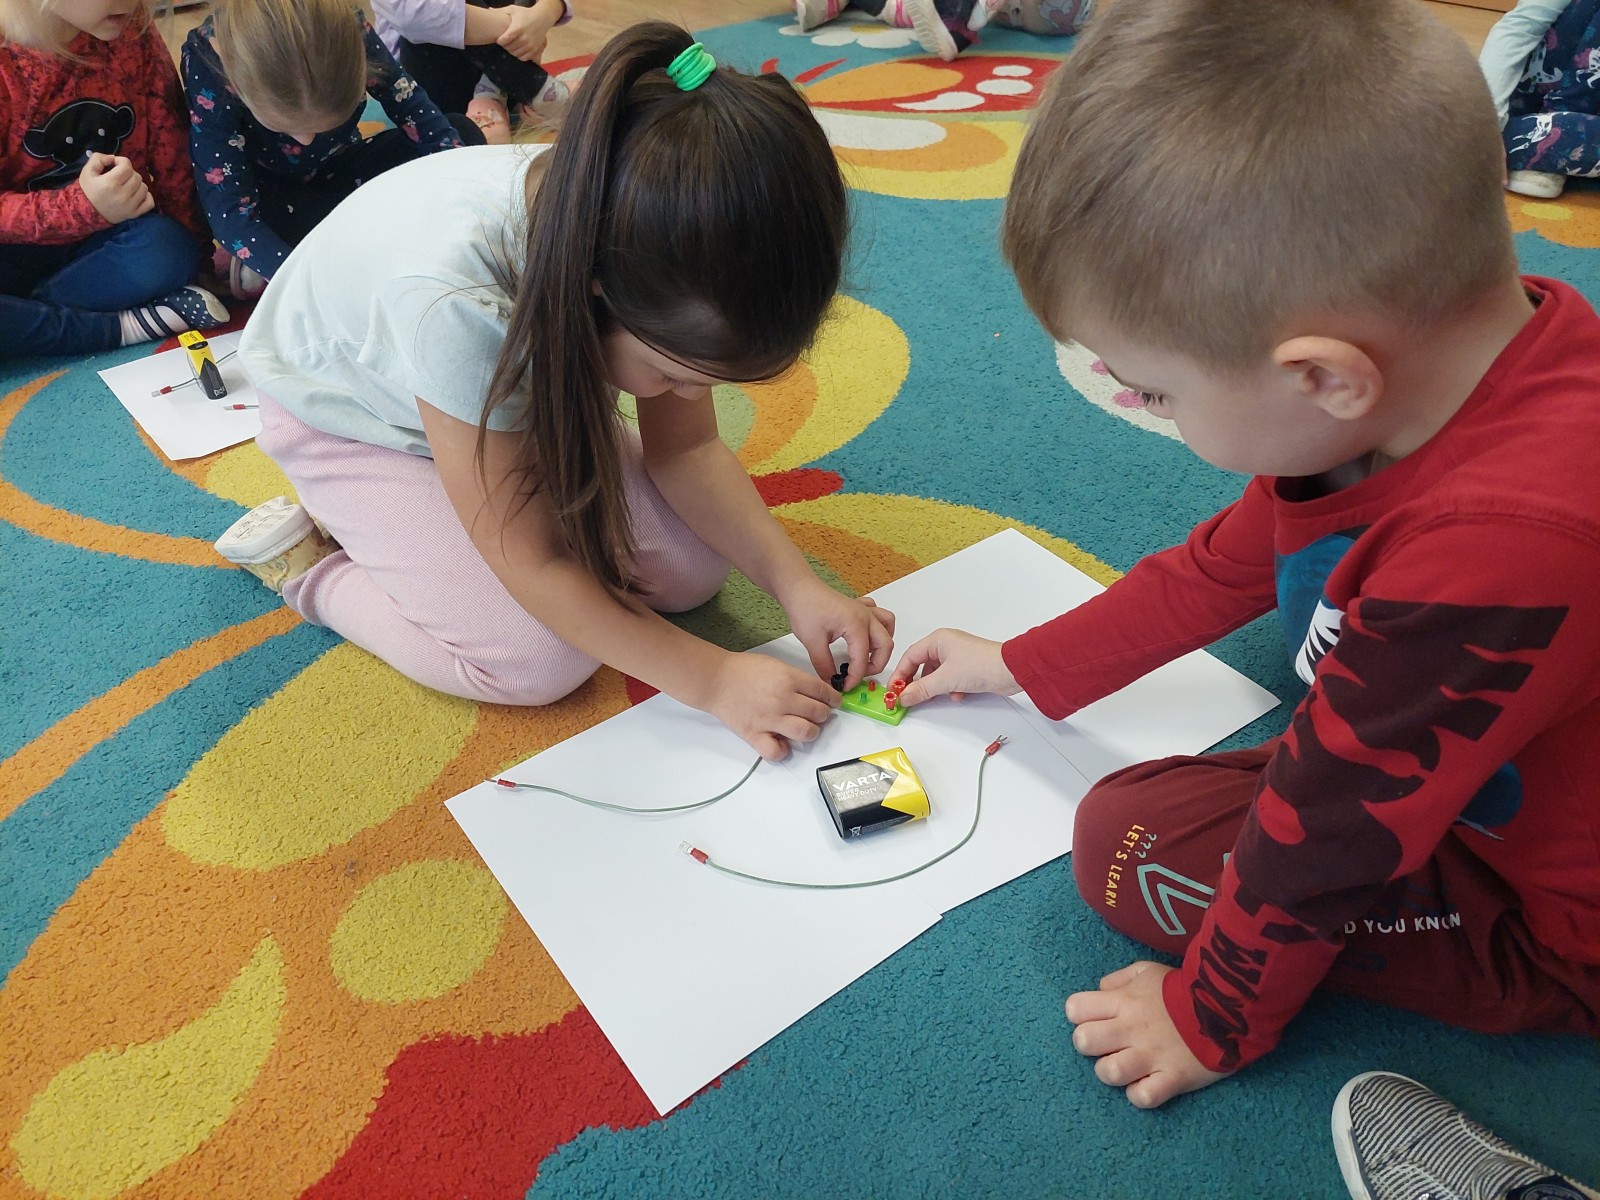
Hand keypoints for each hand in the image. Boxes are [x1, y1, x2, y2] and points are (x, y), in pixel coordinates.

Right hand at [79, 153, 152, 223]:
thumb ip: (98, 159)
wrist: (87, 212)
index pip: (127, 166)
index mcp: (110, 183)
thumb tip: (113, 157)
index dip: (121, 161)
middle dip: (129, 172)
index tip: (115, 165)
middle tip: (120, 176)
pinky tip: (137, 194)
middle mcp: (123, 194)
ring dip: (137, 184)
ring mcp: (131, 206)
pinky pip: (150, 202)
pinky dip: (146, 197)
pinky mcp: (135, 214)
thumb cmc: (88, 190)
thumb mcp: (87, 171)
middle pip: (137, 176)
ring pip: (144, 188)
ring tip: (127, 185)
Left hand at [498, 4, 551, 60]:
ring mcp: (530, 45)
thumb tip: (489, 10)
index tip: (499, 39)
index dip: (500, 41)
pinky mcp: (535, 49)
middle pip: (509, 48)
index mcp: (518, 28)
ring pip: (515, 54)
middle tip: (505, 43)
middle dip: (505, 46)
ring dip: (511, 51)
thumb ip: (501, 11)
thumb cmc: (526, 14)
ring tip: (511, 46)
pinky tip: (518, 50)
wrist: (542, 18)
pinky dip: (519, 55)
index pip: (505, 39)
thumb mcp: (513, 10)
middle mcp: (524, 38)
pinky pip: (524, 58)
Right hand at [703, 651, 837, 761]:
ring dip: (811, 732)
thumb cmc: (744, 669)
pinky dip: (782, 751)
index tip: (834, 702)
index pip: (823, 692)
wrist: (716, 679)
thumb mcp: (776, 665)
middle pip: (819, 713)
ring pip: (806, 733)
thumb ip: (796, 678)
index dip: (833, 698)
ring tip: (805, 728)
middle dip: (823, 714)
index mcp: (789, 679)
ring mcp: (769, 719)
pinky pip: (776, 752)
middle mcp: (783, 700)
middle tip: (818, 714)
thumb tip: (816, 692)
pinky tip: (782, 742)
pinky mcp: (755, 735)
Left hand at [780, 577, 894, 691]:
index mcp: (856, 624)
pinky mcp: (859, 607)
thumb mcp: (812, 642)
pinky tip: (866, 635)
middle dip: (876, 665)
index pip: (862, 658)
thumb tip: (831, 681)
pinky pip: (879, 616)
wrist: (799, 588)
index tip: (845, 686)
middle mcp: (865, 616)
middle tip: (858, 676)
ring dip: (882, 645)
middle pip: (885, 645)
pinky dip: (879, 627)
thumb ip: (824, 665)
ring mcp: (864, 610)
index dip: (855, 677)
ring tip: (868, 656)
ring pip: (888, 627)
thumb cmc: (805, 607)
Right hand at [889, 627, 1017, 706]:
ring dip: (935, 688)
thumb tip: (905, 696)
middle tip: (908, 697)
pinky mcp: (968, 668)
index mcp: (938, 640)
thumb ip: (922, 689)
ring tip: (934, 697)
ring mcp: (958, 656)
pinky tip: (956, 695)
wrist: (1011, 670)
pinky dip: (950, 689)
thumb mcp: (945, 679)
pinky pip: (950, 679)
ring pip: (936, 674)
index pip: (910, 657)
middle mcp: (946, 645)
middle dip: (917, 683)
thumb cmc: (982, 664)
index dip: (900, 674)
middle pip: (922, 666)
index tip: (894, 690)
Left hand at [1064, 961, 1227, 1108]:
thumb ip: (1119, 979)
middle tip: (1108, 1045)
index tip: (1096, 1019)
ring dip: (1112, 1072)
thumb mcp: (1147, 971)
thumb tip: (1100, 992)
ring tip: (1127, 1066)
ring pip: (1109, 1072)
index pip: (1075, 1009)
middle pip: (1084, 1041)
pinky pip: (1143, 1097)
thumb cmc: (1182, 988)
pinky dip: (1140, 1094)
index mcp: (1122, 1001)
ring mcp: (1151, 1056)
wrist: (1229, 1005)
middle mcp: (1131, 1029)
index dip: (1080, 1016)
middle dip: (1089, 1045)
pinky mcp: (1173, 1079)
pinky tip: (1147, 1084)